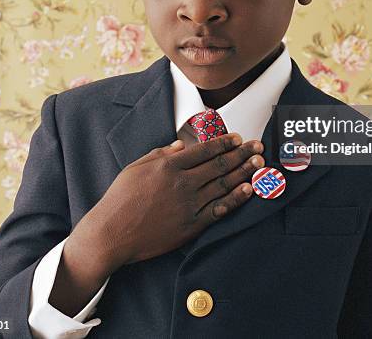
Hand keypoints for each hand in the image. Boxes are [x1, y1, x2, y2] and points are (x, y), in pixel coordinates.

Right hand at [74, 134, 263, 275]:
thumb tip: (181, 145)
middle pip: (220, 164)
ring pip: (224, 184)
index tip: (237, 137)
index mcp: (169, 165)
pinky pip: (219, 209)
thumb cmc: (120, 198)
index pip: (205, 149)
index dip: (224, 142)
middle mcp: (182, 182)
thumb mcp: (136, 167)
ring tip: (259, 164)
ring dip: (244, 172)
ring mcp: (188, 204)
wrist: (112, 233)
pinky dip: (236, 199)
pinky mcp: (191, 225)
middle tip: (257, 146)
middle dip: (242, 153)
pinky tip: (248, 190)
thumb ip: (161, 153)